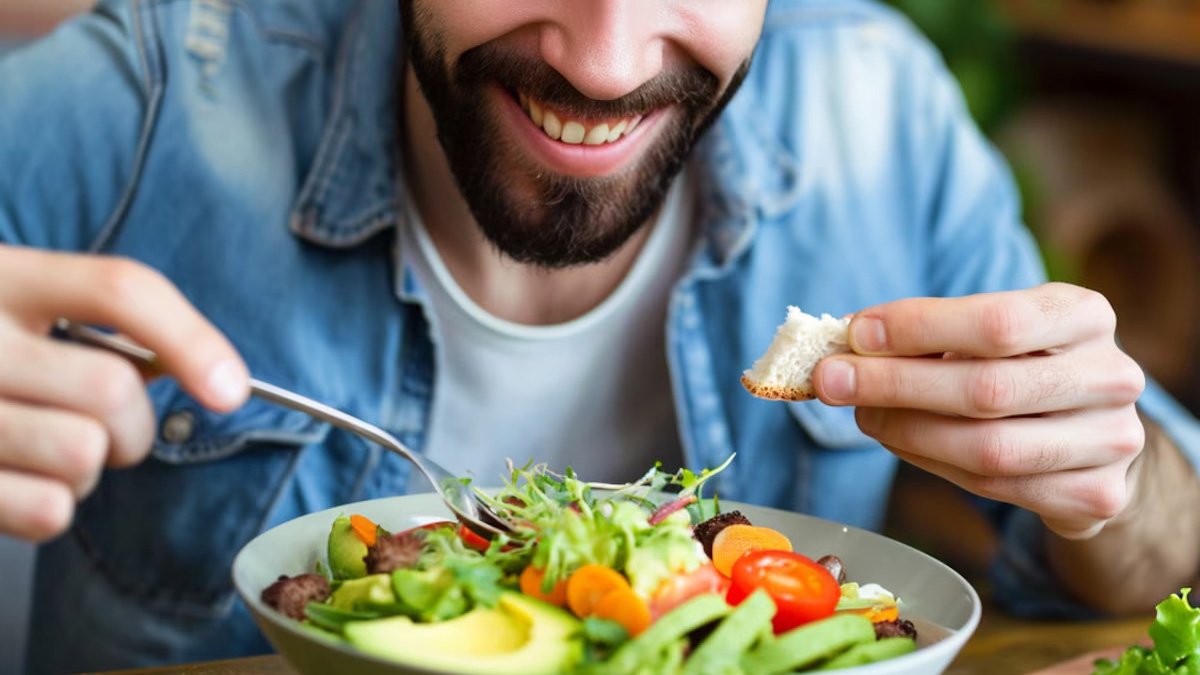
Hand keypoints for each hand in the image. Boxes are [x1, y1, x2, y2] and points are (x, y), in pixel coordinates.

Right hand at [0, 245, 248, 540]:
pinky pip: (46, 510)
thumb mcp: (21, 303)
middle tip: (109, 430)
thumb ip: (97, 325)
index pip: (121, 290)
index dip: (192, 340)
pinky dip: (50, 510)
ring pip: (83, 453)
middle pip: (112, 390)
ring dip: (89, 468)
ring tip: (50, 452)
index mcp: (4, 275)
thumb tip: (202, 375)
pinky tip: (18, 483)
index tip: (230, 390)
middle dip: (134, 426)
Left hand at [812, 282, 1145, 538]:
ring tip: (862, 414)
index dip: (920, 328)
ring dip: (906, 432)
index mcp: (1083, 315)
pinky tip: (900, 441)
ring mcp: (1111, 440)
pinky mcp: (1096, 494)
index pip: (998, 322)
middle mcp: (1110, 375)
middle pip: (987, 389)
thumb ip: (930, 334)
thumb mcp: (990, 332)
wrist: (1092, 433)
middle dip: (894, 385)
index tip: (856, 333)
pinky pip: (994, 487)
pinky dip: (932, 464)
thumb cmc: (1021, 365)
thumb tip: (847, 343)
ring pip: (988, 449)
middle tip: (830, 381)